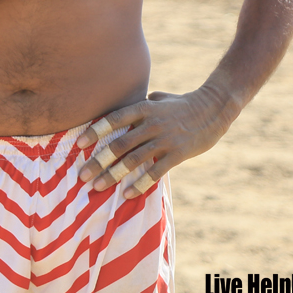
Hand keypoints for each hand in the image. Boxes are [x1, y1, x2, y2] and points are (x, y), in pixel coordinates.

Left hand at [75, 85, 238, 198]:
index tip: (79, 144)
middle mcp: (151, 123)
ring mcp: (164, 139)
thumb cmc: (182, 104)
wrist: (214, 109)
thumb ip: (141, 104)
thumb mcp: (159, 98)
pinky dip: (140, 184)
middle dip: (98, 161)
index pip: (114, 119)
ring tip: (97, 187)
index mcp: (144, 108)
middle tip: (82, 175)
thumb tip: (123, 111)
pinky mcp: (177, 154)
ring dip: (113, 175)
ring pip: (133, 159)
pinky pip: (155, 171)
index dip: (95, 131)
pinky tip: (127, 194)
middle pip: (119, 144)